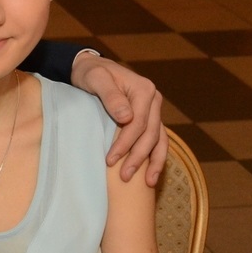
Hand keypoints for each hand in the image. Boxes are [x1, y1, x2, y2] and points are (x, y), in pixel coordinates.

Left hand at [71, 52, 165, 185]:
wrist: (91, 69)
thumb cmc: (91, 73)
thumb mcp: (96, 79)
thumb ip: (110, 96)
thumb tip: (126, 117)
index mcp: (144, 90)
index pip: (138, 123)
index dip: (126, 143)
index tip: (110, 160)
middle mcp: (154, 100)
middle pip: (151, 134)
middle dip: (138, 157)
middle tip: (124, 177)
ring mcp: (153, 110)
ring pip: (160, 139)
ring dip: (154, 162)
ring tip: (148, 183)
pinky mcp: (148, 118)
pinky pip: (157, 140)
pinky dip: (155, 156)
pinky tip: (150, 174)